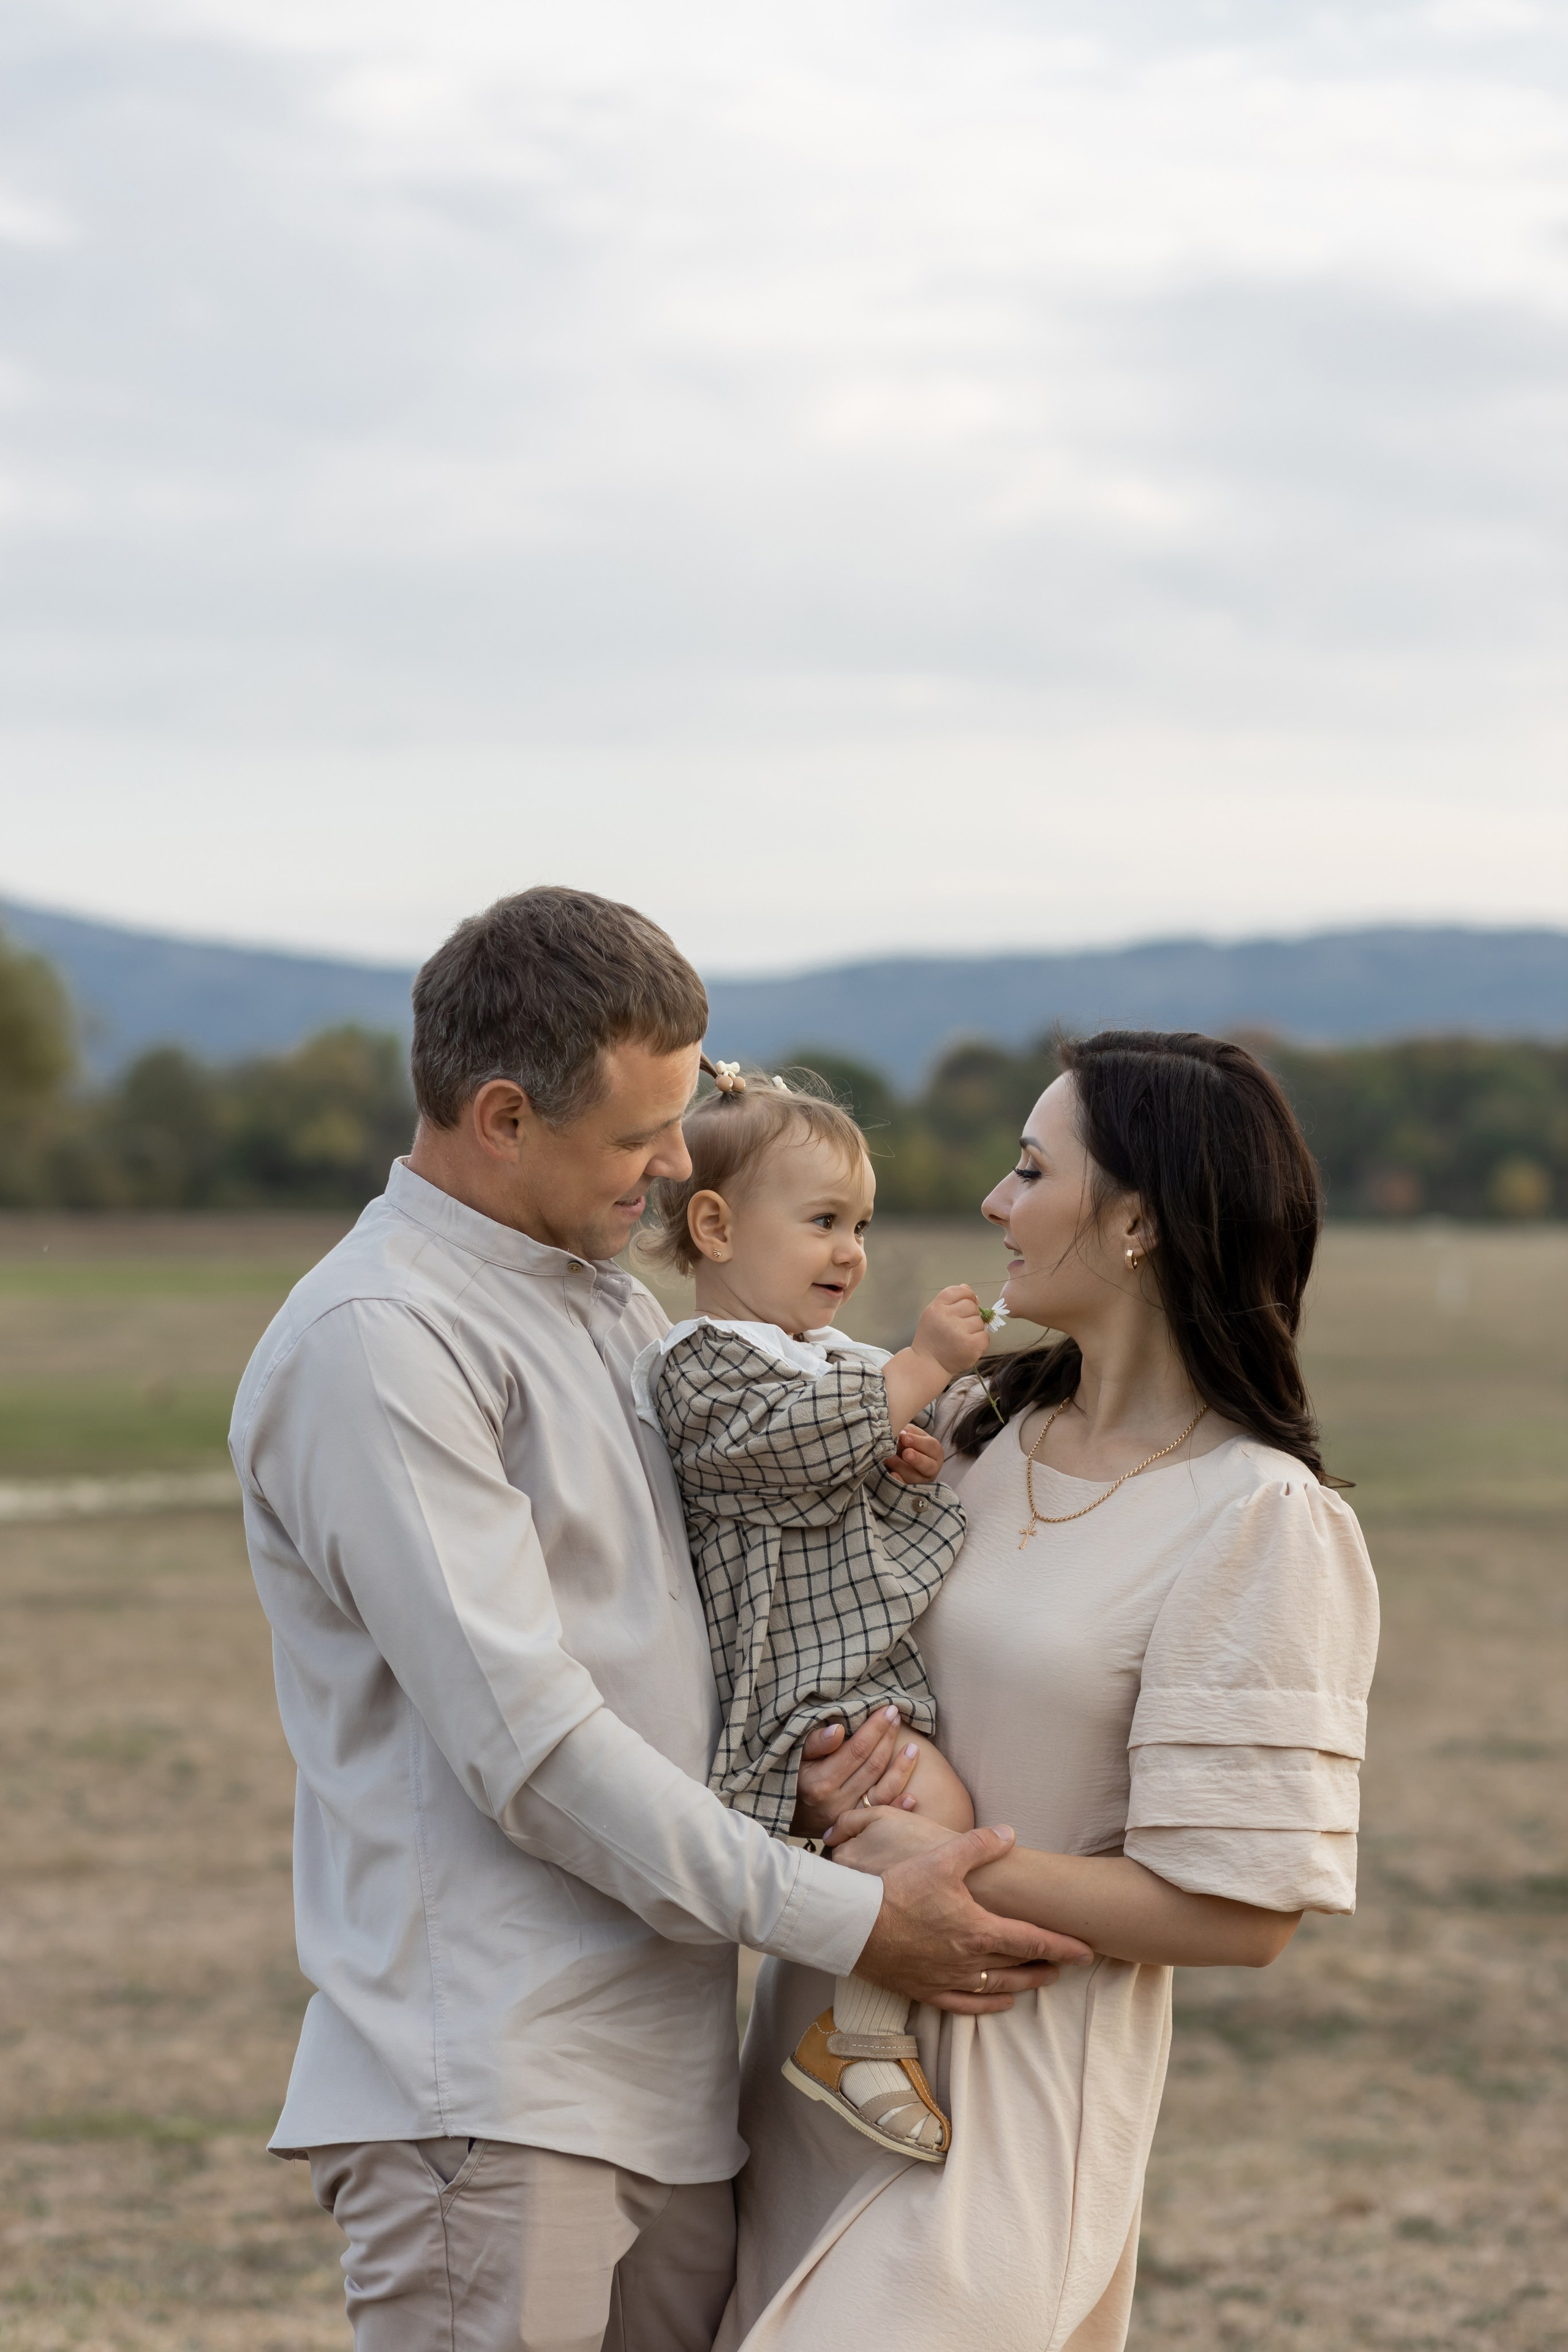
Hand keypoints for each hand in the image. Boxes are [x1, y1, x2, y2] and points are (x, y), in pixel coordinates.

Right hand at [791, 1710, 920, 1838]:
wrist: (790, 1816)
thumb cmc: (793, 1778)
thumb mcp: (795, 1757)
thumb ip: (815, 1743)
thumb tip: (837, 1730)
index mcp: (820, 1782)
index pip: (857, 1750)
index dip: (875, 1728)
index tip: (888, 1710)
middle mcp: (836, 1802)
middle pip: (872, 1766)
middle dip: (888, 1739)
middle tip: (897, 1718)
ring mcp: (848, 1818)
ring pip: (883, 1791)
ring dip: (901, 1769)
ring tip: (914, 1748)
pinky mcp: (856, 1828)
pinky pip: (882, 1815)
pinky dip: (899, 1805)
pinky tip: (913, 1794)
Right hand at [845, 1815, 1093, 2011]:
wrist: (857, 1925)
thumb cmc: (899, 1889)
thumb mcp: (942, 1859)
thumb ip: (979, 1845)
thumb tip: (1010, 1833)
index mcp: (979, 1930)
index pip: (1033, 1940)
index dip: (1063, 1946)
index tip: (1086, 1952)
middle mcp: (970, 1961)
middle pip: (1019, 1966)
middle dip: (1047, 1964)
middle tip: (1069, 1963)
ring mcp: (949, 1980)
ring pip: (998, 1987)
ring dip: (1025, 1984)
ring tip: (1043, 1980)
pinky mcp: (927, 1991)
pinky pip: (966, 2006)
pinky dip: (989, 2005)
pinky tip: (1001, 2002)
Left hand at [884, 1426, 943, 1485]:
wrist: (904, 1457)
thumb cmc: (910, 1443)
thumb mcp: (912, 1434)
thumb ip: (909, 1432)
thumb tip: (902, 1433)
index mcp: (935, 1452)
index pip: (931, 1447)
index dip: (918, 1442)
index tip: (905, 1438)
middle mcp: (932, 1468)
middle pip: (928, 1466)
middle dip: (917, 1459)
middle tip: (906, 1453)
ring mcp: (921, 1481)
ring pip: (914, 1477)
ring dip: (900, 1467)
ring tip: (888, 1458)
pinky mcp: (910, 1489)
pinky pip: (905, 1488)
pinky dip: (898, 1481)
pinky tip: (892, 1474)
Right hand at [912, 1285, 988, 1380]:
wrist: (928, 1364)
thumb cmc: (932, 1337)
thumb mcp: (934, 1313)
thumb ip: (950, 1299)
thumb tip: (968, 1289)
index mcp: (937, 1308)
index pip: (958, 1291)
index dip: (966, 1295)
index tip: (966, 1303)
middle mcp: (947, 1318)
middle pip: (971, 1305)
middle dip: (969, 1314)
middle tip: (959, 1326)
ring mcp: (960, 1333)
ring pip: (979, 1321)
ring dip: (974, 1328)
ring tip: (961, 1337)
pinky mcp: (971, 1346)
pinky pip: (985, 1335)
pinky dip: (979, 1340)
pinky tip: (968, 1345)